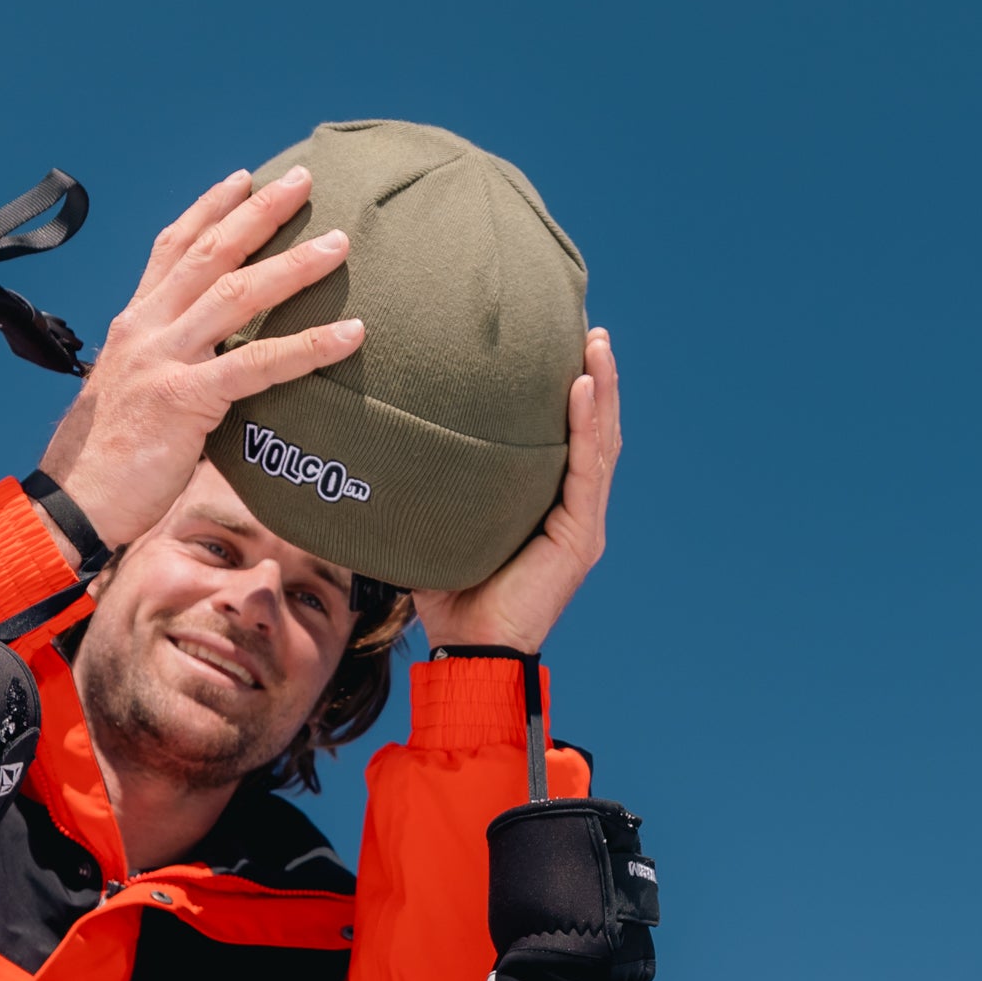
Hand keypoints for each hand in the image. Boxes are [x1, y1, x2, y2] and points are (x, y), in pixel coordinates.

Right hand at [35, 168, 363, 562]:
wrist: (71, 501)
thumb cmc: (104, 460)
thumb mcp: (131, 394)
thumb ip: (166, 368)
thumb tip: (206, 368)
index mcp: (133, 324)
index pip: (172, 248)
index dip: (209, 209)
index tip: (243, 179)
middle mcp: (146, 329)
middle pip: (209, 253)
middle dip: (258, 212)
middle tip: (303, 180)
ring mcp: (164, 361)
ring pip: (237, 295)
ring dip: (294, 264)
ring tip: (339, 242)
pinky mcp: (184, 401)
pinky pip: (258, 366)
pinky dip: (308, 345)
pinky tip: (351, 333)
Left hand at [419, 328, 619, 653]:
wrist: (468, 650)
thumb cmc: (450, 593)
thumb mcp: (440, 524)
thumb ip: (429, 486)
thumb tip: (380, 442)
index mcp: (549, 507)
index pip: (569, 440)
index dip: (574, 395)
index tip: (568, 346)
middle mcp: (574, 510)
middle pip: (594, 432)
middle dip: (597, 379)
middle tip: (592, 330)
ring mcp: (582, 523)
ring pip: (600, 443)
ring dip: (601, 390)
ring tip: (597, 344)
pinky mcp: (580, 537)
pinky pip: (586, 471)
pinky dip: (586, 427)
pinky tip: (583, 388)